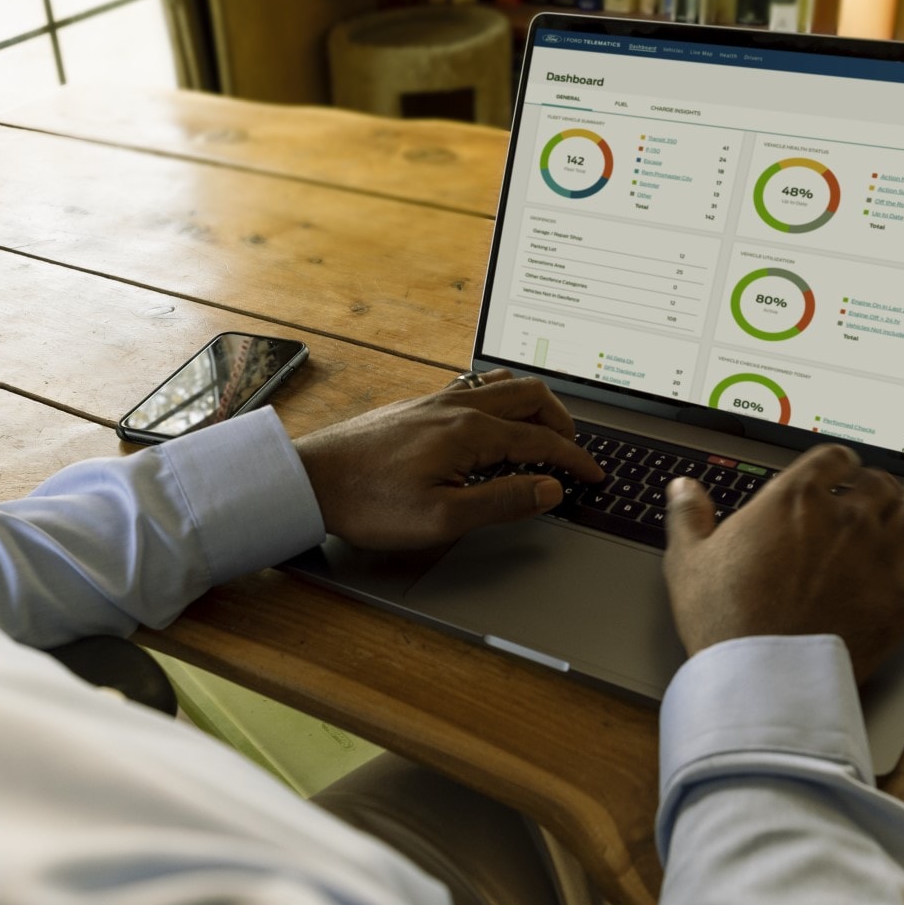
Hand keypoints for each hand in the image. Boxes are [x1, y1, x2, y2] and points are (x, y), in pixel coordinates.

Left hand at [292, 371, 606, 550]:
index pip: (541, 439)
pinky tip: (491, 426)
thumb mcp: (443, 518)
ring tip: (542, 433)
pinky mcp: (416, 407)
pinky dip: (501, 402)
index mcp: (469, 431)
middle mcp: (456, 406)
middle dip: (562, 420)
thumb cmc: (368, 502)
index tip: (594, 476)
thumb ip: (502, 501)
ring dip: (532, 405)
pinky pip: (473, 389)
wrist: (309, 480)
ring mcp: (434, 401)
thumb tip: (549, 489)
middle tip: (573, 450)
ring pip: (501, 386)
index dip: (574, 459)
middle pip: (529, 395)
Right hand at [661, 444, 903, 680]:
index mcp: (795, 499)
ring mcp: (882, 556)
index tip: (837, 473)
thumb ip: (689, 516)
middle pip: (882, 482)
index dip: (838, 463)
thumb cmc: (724, 620)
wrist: (763, 677)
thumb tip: (683, 489)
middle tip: (872, 502)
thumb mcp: (689, 562)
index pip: (834, 457)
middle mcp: (846, 518)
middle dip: (877, 488)